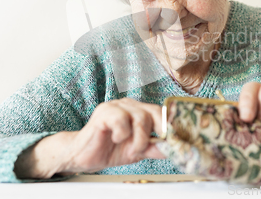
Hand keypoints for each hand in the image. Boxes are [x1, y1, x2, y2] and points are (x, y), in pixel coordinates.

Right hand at [14, 98, 164, 178]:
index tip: (178, 139)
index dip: (171, 125)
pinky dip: (122, 134)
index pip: (162, 112)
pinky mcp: (104, 112)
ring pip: (141, 117)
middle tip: (149, 148)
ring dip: (139, 139)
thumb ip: (155, 148)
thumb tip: (175, 149)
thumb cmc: (110, 149)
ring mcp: (117, 106)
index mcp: (140, 111)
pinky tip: (115, 139)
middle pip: (155, 112)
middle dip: (156, 133)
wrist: (83, 155)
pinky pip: (121, 120)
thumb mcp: (138, 151)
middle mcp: (130, 105)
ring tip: (131, 150)